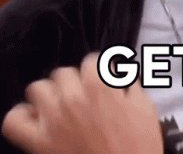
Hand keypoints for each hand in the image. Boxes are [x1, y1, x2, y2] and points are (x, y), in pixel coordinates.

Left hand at [1, 53, 162, 153]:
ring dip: (50, 94)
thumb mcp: (144, 107)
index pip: (91, 60)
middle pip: (63, 72)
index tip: (104, 77)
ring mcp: (53, 120)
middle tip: (84, 94)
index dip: (100, 69)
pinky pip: (14, 121)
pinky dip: (22, 116)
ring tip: (61, 104)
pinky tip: (37, 118)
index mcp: (100, 86)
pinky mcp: (39, 144)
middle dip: (75, 80)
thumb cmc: (138, 146)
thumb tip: (120, 75)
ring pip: (38, 88)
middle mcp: (73, 98)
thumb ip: (130, 84)